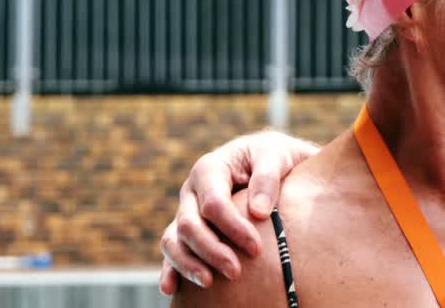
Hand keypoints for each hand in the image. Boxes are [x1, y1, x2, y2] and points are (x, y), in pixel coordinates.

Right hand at [157, 130, 318, 294]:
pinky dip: (170, 269)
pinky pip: (172, 249)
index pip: (213, 204)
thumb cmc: (272, 156)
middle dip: (211, 250)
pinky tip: (171, 288)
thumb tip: (258, 212)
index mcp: (209, 169)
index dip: (232, 228)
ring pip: (174, 240)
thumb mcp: (275, 156)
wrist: (269, 159)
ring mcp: (186, 211)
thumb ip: (267, 178)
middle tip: (236, 272)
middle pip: (189, 225)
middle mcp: (191, 191)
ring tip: (209, 283)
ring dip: (188, 264)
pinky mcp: (187, 229)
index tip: (256, 248)